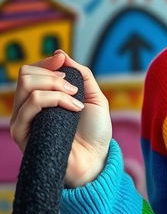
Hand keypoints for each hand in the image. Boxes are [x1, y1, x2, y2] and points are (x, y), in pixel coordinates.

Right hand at [10, 50, 112, 187]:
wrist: (97, 159)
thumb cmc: (95, 132)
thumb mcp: (94, 97)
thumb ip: (80, 74)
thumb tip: (61, 54)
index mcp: (42, 98)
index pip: (31, 71)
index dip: (46, 62)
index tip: (62, 62)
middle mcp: (28, 108)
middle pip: (25, 74)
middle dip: (53, 75)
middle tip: (73, 89)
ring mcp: (24, 120)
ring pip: (27, 86)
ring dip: (56, 87)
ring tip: (76, 101)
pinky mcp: (23, 133)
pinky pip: (32, 104)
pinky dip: (57, 100)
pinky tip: (74, 110)